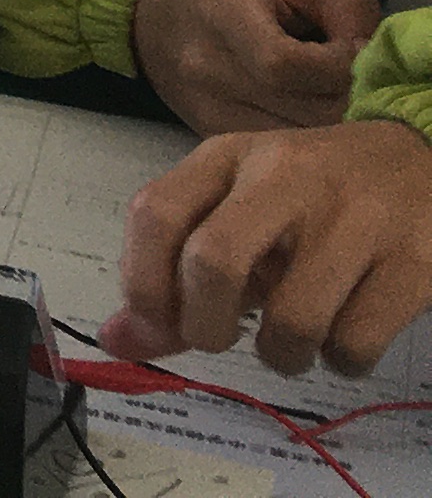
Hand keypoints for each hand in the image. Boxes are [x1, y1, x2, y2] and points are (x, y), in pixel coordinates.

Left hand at [107, 119, 431, 377]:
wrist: (424, 163)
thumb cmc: (314, 196)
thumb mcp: (241, 210)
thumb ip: (179, 275)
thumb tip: (117, 341)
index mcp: (230, 156)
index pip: (156, 212)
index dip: (141, 282)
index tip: (154, 324)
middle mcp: (287, 176)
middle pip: (214, 261)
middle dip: (204, 326)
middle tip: (219, 339)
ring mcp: (355, 217)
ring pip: (292, 319)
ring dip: (281, 356)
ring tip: (291, 341)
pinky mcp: (414, 262)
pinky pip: (354, 342)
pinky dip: (340, 361)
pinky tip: (343, 337)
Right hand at [132, 0, 380, 135]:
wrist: (151, 3)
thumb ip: (347, 10)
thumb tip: (370, 61)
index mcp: (222, 13)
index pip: (285, 65)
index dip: (338, 68)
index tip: (357, 54)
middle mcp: (206, 67)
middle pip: (299, 112)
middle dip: (348, 102)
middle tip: (359, 83)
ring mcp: (204, 107)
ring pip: (293, 142)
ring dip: (331, 127)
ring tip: (337, 99)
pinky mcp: (208, 133)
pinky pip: (274, 151)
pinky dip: (304, 141)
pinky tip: (310, 117)